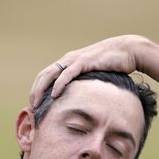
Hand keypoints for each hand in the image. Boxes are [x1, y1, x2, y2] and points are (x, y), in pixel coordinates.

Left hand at [29, 35, 149, 107]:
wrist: (128, 51)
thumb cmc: (114, 65)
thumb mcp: (95, 76)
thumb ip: (86, 84)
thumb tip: (83, 101)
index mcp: (69, 63)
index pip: (47, 76)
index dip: (38, 89)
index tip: (35, 104)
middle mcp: (68, 59)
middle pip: (44, 75)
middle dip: (35, 91)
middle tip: (31, 107)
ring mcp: (75, 59)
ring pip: (51, 74)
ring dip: (42, 89)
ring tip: (36, 103)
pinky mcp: (84, 62)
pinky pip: (67, 74)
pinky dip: (59, 84)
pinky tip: (54, 95)